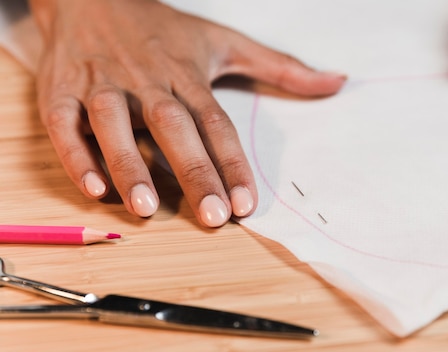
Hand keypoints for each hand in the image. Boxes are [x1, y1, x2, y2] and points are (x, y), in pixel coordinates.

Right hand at [29, 0, 345, 226]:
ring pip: (114, 123)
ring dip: (129, 164)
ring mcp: (102, 84)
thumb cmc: (163, 30)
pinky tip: (94, 187)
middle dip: (194, 171)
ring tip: (145, 207)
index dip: (234, 163)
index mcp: (187, 75)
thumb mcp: (225, 40)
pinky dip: (76, 154)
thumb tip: (337, 81)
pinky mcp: (60, 90)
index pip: (217, 124)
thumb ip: (281, 67)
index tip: (248, 203)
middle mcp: (147, 81)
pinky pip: (65, 123)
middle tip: (213, 215)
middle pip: (174, 127)